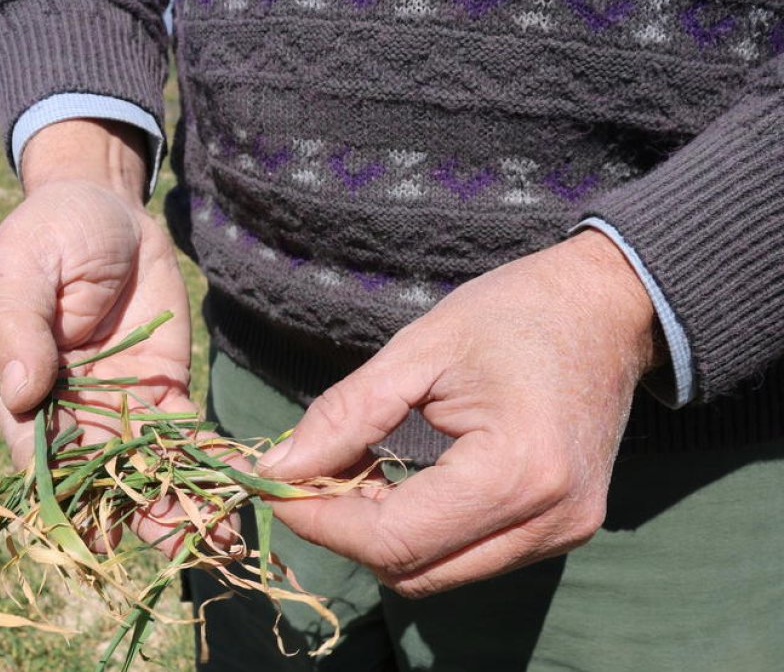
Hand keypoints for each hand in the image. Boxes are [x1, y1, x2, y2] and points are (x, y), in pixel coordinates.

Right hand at [0, 120, 233, 553]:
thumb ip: (16, 325)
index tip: (98, 528)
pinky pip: (181, 436)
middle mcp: (67, 410)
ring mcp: (117, 405)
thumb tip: (16, 393)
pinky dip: (206, 466)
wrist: (108, 208)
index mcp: (19, 387)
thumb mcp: (22, 265)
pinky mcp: (161, 391)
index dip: (64, 491)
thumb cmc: (49, 232)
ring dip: (176, 505)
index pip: (35, 449)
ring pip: (142, 469)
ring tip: (217, 538)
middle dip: (134, 514)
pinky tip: (235, 494)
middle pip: (96, 475)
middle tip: (179, 546)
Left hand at [257, 229, 656, 596]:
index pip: (394, 538)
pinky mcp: (564, 531)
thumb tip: (278, 470)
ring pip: (439, 573)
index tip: (273, 488)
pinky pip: (470, 558)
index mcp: (517, 470)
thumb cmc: (514, 313)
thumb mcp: (416, 350)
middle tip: (310, 478)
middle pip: (415, 571)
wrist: (608, 308)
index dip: (321, 522)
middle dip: (347, 534)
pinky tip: (399, 486)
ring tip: (358, 474)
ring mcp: (563, 533)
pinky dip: (421, 534)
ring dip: (382, 538)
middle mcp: (549, 520)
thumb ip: (344, 417)